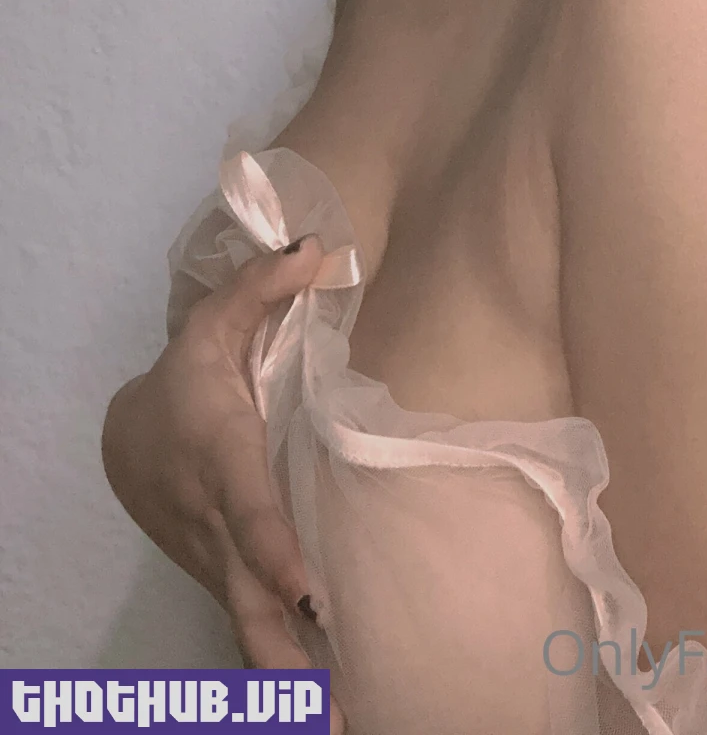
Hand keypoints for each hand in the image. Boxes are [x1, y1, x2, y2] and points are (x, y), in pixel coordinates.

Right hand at [101, 236, 346, 733]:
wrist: (130, 439)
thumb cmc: (187, 378)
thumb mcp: (213, 323)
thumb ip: (261, 287)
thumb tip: (318, 251)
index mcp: (222, 463)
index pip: (251, 514)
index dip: (276, 549)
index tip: (310, 588)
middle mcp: (219, 526)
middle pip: (251, 596)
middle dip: (288, 654)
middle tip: (336, 709)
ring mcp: (219, 562)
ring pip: (253, 627)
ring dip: (291, 684)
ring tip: (345, 725)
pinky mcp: (227, 579)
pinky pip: (255, 628)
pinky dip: (283, 675)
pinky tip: (325, 708)